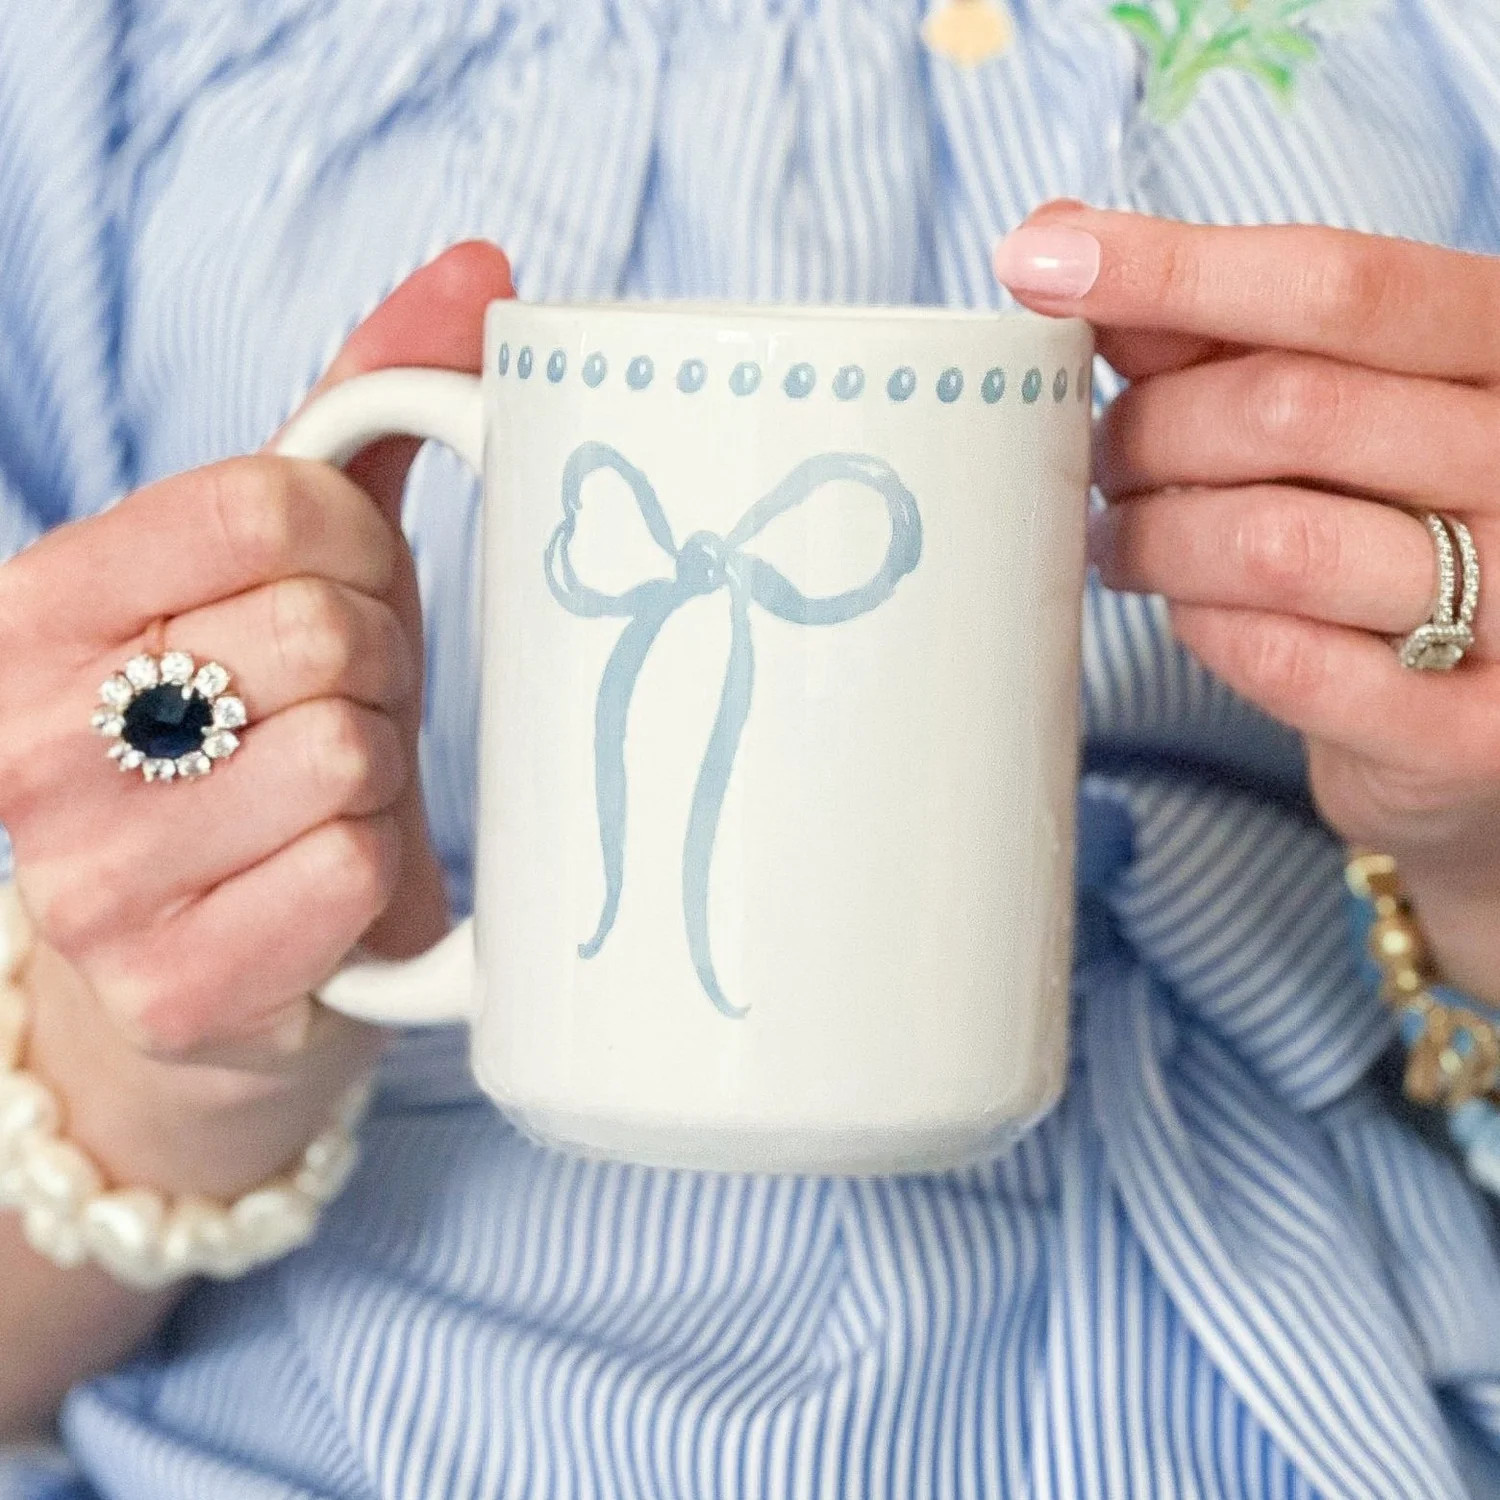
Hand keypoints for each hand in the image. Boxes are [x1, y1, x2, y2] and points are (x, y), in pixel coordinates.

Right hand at [0, 242, 512, 1194]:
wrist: (231, 959)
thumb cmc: (269, 737)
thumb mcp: (298, 568)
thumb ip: (365, 412)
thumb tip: (481, 265)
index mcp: (37, 610)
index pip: (265, 504)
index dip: (358, 550)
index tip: (351, 593)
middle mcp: (25, 741)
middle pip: (319, 631)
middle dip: (381, 666)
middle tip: (356, 708)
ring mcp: (87, 881)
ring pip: (343, 755)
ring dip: (382, 772)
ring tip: (338, 794)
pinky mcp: (173, 990)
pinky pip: (353, 871)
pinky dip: (379, 869)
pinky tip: (334, 879)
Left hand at [994, 204, 1499, 1004]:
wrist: (1472, 713)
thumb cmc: (1389, 524)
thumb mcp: (1335, 401)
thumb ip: (1216, 327)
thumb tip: (1063, 243)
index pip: (1343, 284)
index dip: (1175, 268)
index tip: (1039, 262)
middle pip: (1287, 411)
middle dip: (1146, 433)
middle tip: (1099, 461)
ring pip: (1272, 542)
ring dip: (1155, 539)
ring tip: (1122, 541)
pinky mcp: (1465, 730)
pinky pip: (1280, 660)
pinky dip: (1204, 628)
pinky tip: (1195, 611)